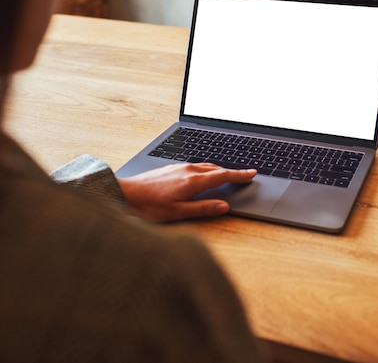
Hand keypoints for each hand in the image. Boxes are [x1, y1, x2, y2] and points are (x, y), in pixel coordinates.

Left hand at [117, 163, 256, 221]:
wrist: (125, 193)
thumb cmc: (149, 206)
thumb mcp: (179, 212)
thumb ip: (203, 208)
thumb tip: (223, 206)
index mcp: (193, 181)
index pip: (223, 176)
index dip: (239, 175)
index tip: (252, 173)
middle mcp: (188, 170)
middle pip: (217, 168)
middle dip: (233, 171)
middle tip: (245, 174)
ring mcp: (179, 167)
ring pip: (206, 165)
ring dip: (220, 169)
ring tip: (229, 174)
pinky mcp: (171, 168)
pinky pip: (197, 165)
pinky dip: (208, 169)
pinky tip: (205, 174)